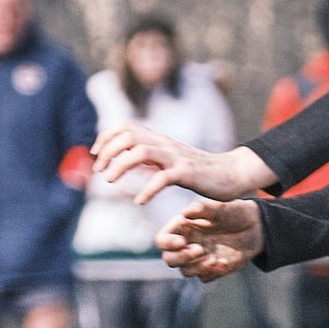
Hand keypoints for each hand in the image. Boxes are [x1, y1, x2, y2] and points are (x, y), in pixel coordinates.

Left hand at [93, 124, 271, 204]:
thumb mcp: (168, 157)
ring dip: (120, 166)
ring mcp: (176, 157)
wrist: (231, 173)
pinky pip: (163, 178)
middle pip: (129, 136)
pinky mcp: (188, 173)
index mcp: (158, 139)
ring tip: (110, 181)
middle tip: (100, 171)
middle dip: (108, 152)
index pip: (126, 126)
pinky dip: (147, 189)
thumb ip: (148, 154)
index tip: (96, 154)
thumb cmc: (198, 169)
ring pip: (141, 151)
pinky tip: (140, 201)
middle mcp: (165, 144)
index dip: (106, 137)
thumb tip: (125, 156)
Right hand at [156, 199, 263, 280]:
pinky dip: (213, 272)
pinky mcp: (211, 269)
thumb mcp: (221, 208)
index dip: (167, 243)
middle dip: (181, 257)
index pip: (162, 240)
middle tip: (199, 250)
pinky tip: (224, 262)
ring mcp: (198, 259)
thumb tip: (187, 212)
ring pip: (185, 271)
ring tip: (213, 258)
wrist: (255, 227)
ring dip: (197, 267)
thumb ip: (203, 209)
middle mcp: (186, 245)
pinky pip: (205, 278)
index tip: (181, 241)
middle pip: (170, 259)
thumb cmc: (234, 213)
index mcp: (182, 229)